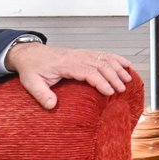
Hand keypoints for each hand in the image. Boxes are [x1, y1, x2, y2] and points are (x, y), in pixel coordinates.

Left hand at [6, 42, 134, 110]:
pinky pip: (104, 54)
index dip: (101, 82)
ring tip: (128, 78)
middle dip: (114, 76)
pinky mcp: (84, 53)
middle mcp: (77, 57)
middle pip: (101, 64)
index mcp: (66, 64)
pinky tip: (126, 64)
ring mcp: (82, 53)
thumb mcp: (31, 83)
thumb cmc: (32, 68)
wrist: (30, 54)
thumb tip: (52, 106)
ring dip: (118, 67)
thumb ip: (41, 95)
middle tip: (122, 89)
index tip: (110, 92)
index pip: (89, 71)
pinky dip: (117, 58)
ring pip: (105, 58)